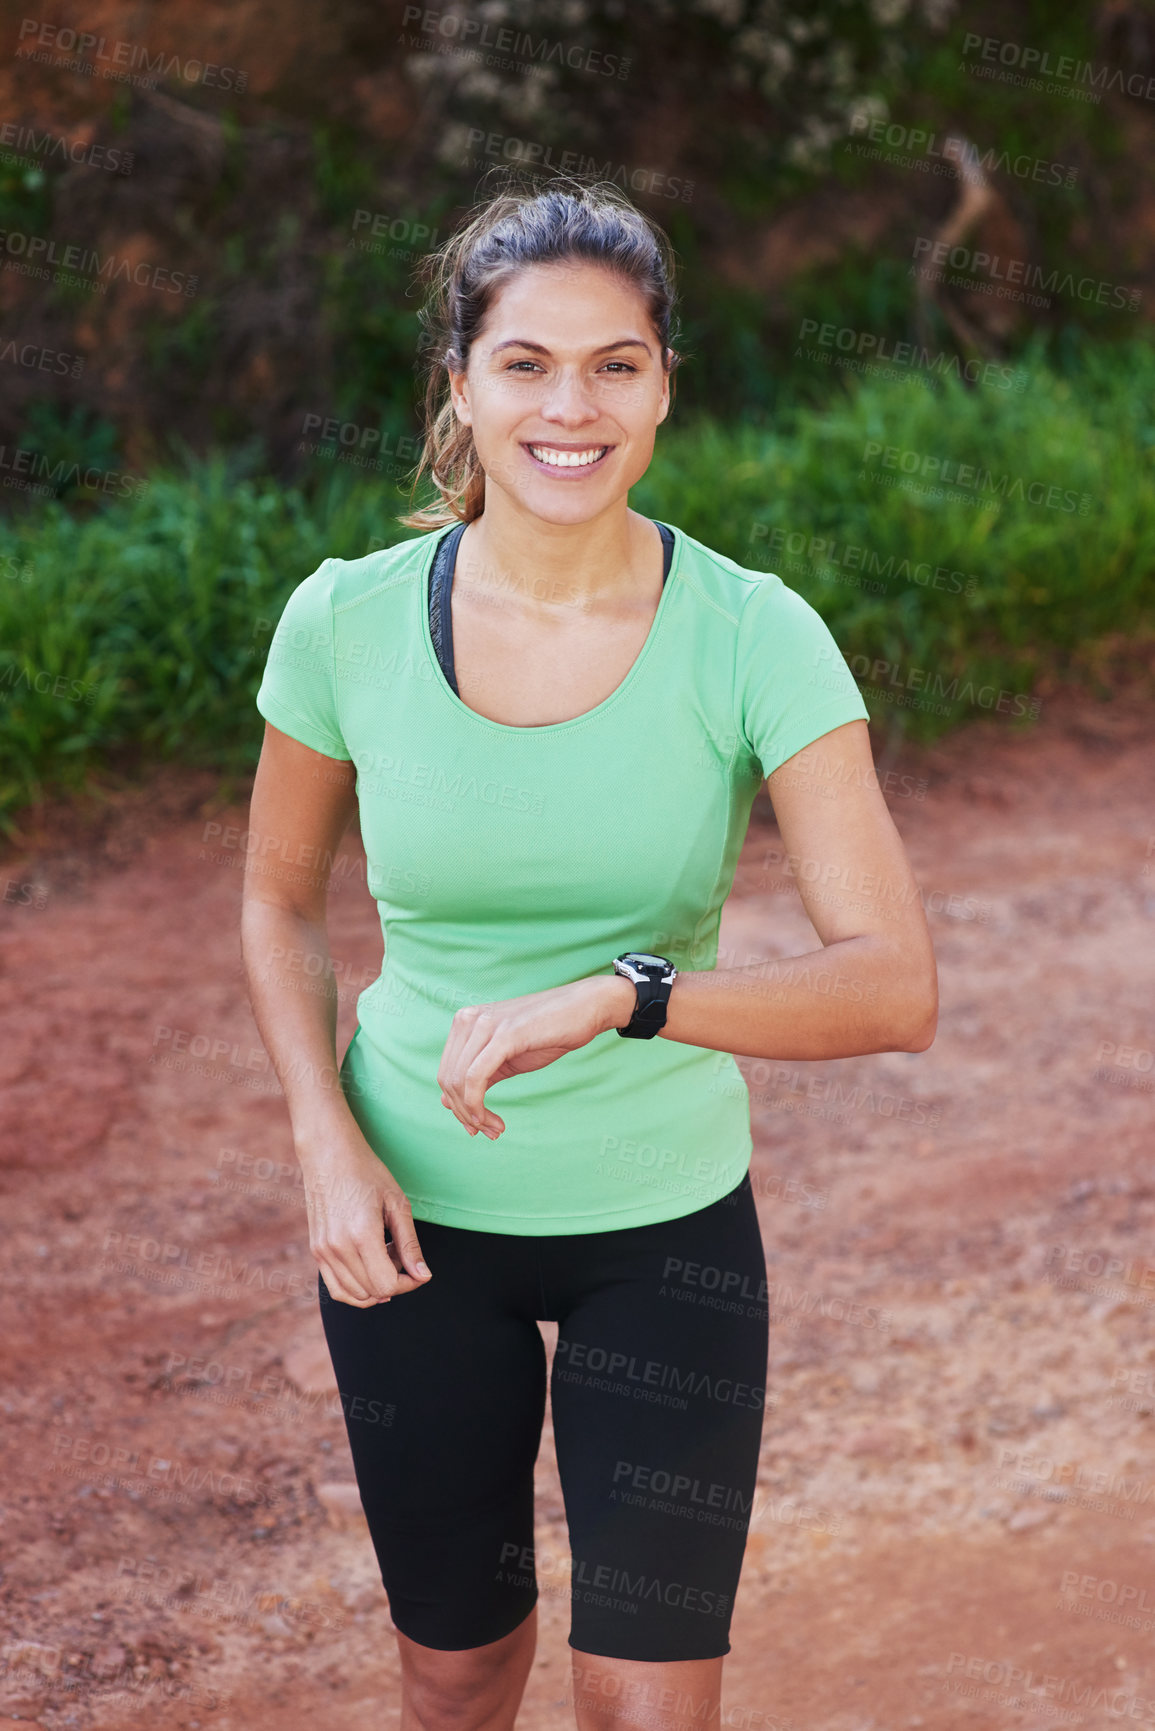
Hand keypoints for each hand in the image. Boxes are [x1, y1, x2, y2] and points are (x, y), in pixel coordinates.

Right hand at [295, 1120, 432, 1307]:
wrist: (328, 1154)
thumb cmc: (367, 1173)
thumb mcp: (397, 1204)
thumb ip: (409, 1244)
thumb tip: (424, 1277)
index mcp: (361, 1235)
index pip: (387, 1284)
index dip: (408, 1284)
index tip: (417, 1270)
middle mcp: (338, 1248)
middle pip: (373, 1292)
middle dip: (395, 1282)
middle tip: (400, 1254)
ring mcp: (323, 1252)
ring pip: (355, 1295)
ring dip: (376, 1286)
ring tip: (384, 1255)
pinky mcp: (316, 1251)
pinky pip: (337, 1288)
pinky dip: (357, 1290)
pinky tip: (370, 1267)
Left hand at [437, 973, 634, 1138]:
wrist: (585, 1008)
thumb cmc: (548, 1033)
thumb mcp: (506, 1058)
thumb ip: (477, 1076)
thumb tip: (446, 1102)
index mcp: (465, 1022)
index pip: (446, 1072)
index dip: (456, 1105)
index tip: (476, 1126)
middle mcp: (468, 1019)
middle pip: (448, 1079)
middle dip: (464, 1113)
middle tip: (487, 1133)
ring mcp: (484, 1025)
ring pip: (459, 1081)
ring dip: (473, 1114)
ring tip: (495, 1130)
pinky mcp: (504, 1035)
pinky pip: (476, 1077)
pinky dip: (478, 1105)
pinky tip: (493, 1121)